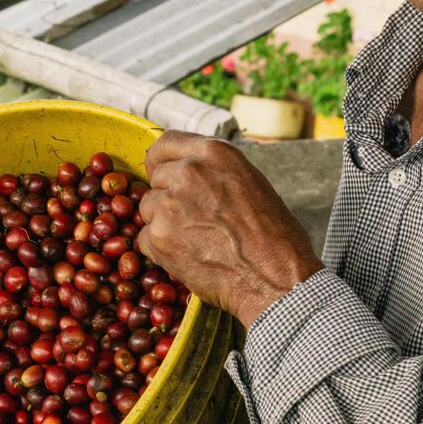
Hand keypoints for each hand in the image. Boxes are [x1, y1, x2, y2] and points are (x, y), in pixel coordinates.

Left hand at [138, 132, 322, 328]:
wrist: (276, 280)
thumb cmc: (275, 237)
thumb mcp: (251, 183)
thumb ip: (217, 172)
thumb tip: (194, 171)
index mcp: (214, 153)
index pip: (166, 143)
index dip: (163, 162)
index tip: (164, 173)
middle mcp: (188, 173)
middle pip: (157, 179)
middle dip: (168, 197)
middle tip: (193, 219)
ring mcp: (169, 205)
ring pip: (149, 209)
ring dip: (164, 223)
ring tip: (197, 240)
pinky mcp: (159, 239)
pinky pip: (146, 239)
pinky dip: (162, 250)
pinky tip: (190, 257)